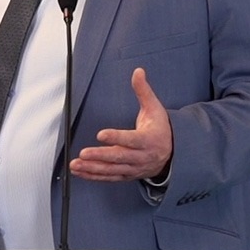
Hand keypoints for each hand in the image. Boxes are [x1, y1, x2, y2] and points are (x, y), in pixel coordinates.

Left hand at [69, 67, 172, 181]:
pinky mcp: (127, 175)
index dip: (116, 137)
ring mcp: (134, 168)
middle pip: (119, 157)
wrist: (173, 154)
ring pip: (112, 170)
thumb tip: (138, 71)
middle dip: (100, 156)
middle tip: (84, 153)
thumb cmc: (160, 128)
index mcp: (149, 140)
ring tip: (76, 164)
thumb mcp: (155, 108)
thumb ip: (143, 91)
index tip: (101, 134)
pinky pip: (110, 177)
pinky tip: (81, 172)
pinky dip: (94, 176)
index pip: (131, 139)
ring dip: (93, 168)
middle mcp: (141, 156)